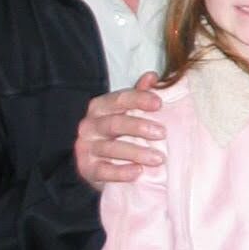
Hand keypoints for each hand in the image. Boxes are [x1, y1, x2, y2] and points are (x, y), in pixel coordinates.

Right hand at [74, 73, 165, 190]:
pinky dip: (121, 172)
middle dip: (140, 127)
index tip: (159, 104)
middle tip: (163, 133)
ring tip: (159, 158)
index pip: (119, 99)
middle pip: (115, 123)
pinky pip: (103, 171)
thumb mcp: (128, 113)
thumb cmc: (119, 134)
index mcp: (100, 107)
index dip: (139, 99)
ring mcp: (86, 147)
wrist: (103, 167)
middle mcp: (89, 125)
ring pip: (111, 148)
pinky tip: (138, 172)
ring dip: (137, 152)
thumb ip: (139, 95)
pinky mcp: (86, 169)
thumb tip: (152, 77)